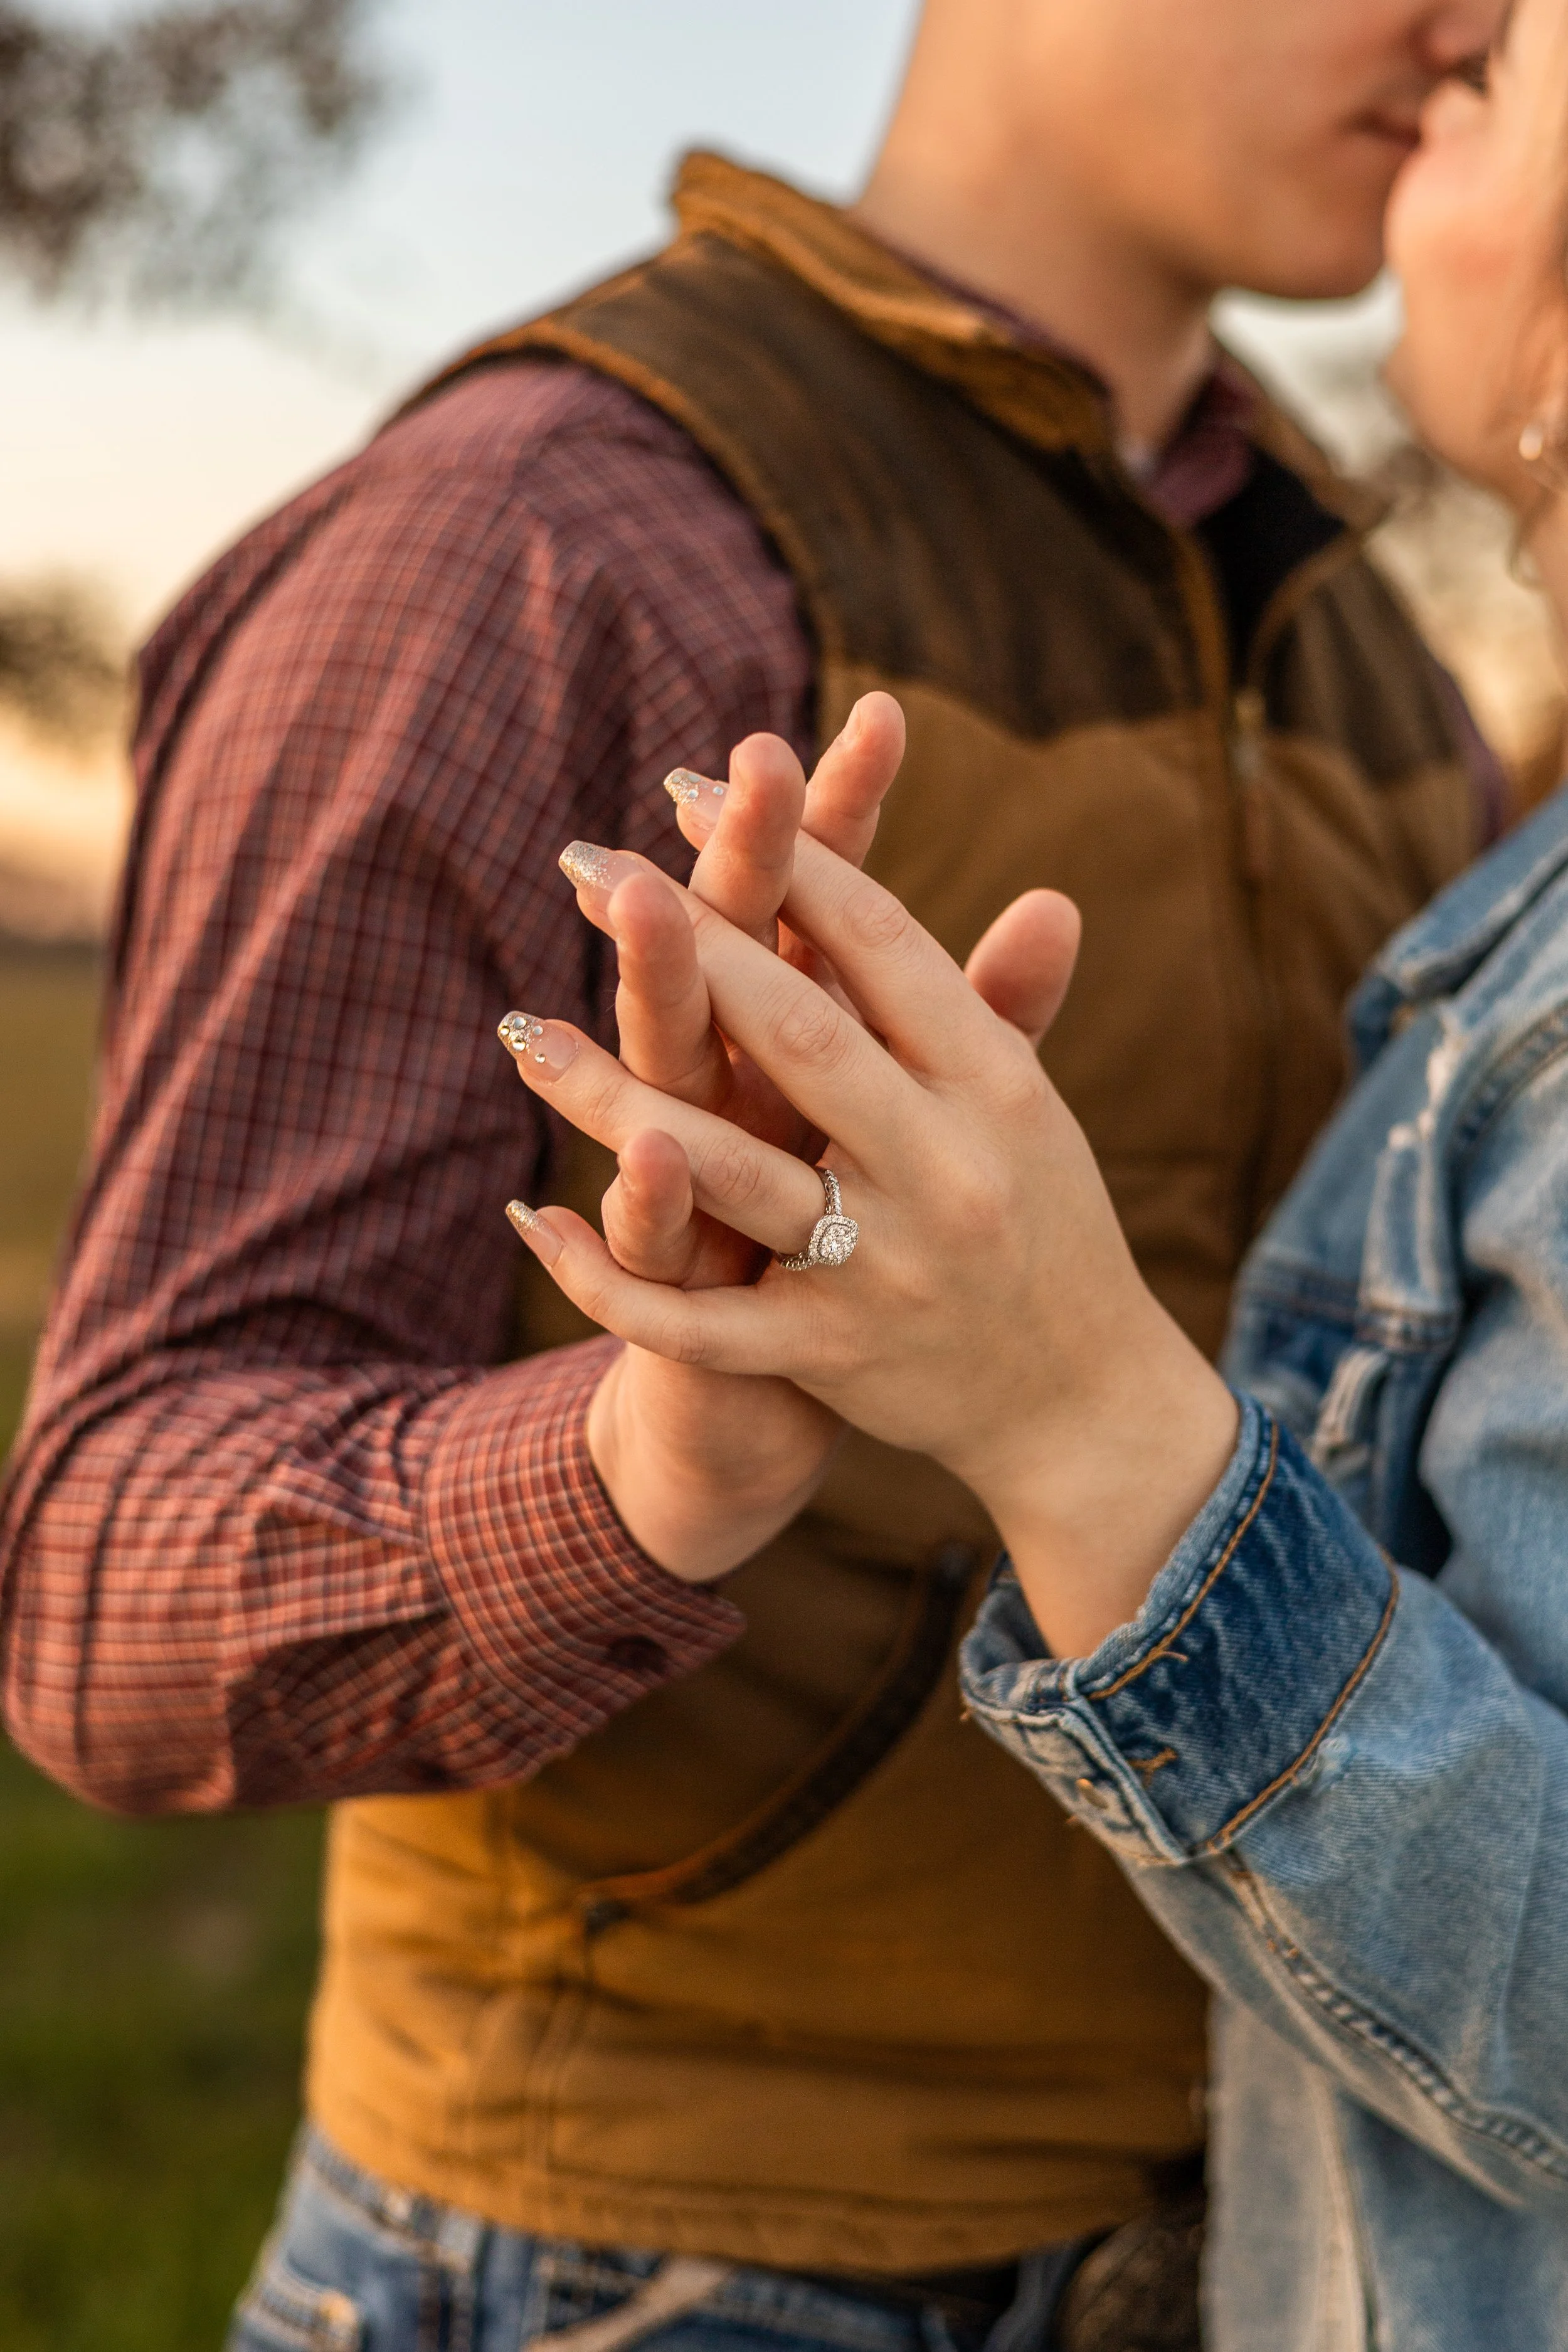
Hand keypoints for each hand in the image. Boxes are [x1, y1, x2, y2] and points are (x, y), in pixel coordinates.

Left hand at [505, 832, 1238, 1655]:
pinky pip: (700, 1321)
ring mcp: (883, 1265)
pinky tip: (532, 1220)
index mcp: (998, 1085)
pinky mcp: (830, 1355)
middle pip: (800, 1036)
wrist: (1084, 1407)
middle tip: (588, 868)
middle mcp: (946, 1166)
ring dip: (616, 1099)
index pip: (885, 947)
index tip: (690, 786)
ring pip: (730, 1170)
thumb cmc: (1046, 1226)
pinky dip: (611, 1277)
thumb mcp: (1035, 1112)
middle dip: (687, 946)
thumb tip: (1047, 890)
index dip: (790, 861)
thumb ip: (1005, 1004)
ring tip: (522, 1033)